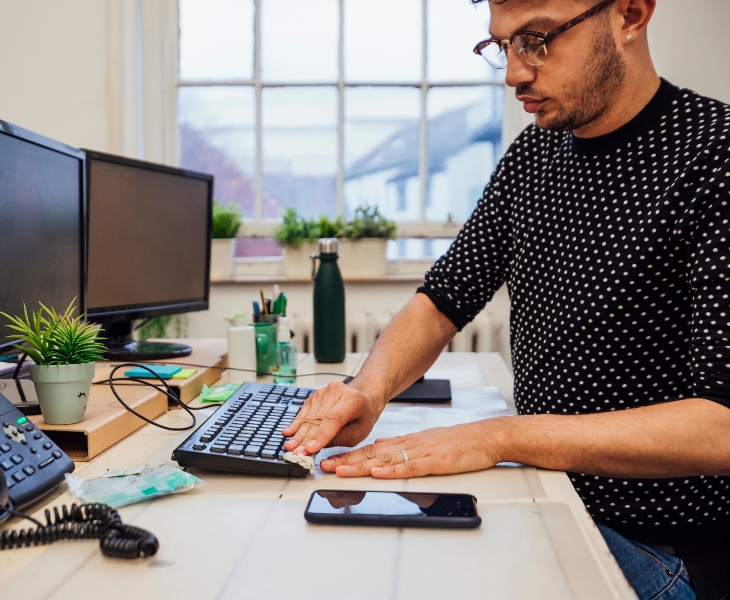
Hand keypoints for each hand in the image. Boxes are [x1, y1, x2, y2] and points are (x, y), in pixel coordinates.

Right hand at [281, 381, 384, 454]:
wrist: (363, 398)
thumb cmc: (362, 416)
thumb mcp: (358, 433)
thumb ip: (338, 439)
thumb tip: (316, 447)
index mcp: (352, 400)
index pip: (333, 419)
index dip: (320, 435)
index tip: (310, 449)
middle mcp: (336, 391)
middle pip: (318, 419)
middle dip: (306, 438)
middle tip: (297, 453)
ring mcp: (323, 392)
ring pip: (308, 417)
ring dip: (298, 434)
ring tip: (290, 447)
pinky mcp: (314, 396)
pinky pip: (303, 413)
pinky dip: (296, 424)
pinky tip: (289, 433)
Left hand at [319, 420, 505, 477]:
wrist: (484, 437)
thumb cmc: (459, 443)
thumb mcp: (427, 444)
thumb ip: (405, 450)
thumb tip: (384, 454)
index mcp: (407, 442)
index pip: (372, 449)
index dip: (350, 456)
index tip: (331, 462)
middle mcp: (409, 445)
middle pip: (372, 453)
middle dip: (347, 461)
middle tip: (325, 466)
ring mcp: (421, 452)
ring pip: (385, 459)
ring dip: (361, 466)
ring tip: (340, 470)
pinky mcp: (435, 462)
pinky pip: (410, 467)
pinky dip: (391, 471)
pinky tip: (377, 473)